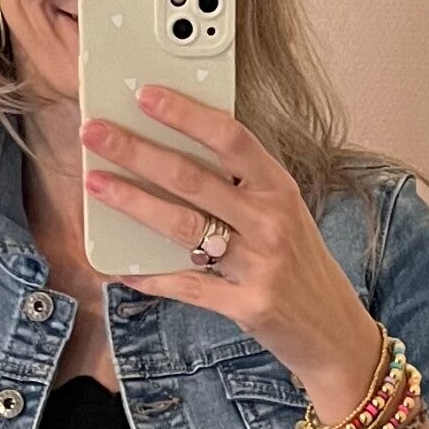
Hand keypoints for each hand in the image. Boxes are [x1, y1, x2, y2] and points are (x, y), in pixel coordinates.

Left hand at [81, 84, 381, 418]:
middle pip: (193, 178)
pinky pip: (186, 286)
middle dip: (136, 152)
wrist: (334, 332)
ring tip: (96, 184)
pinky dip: (149, 275)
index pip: (230, 138)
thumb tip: (173, 158)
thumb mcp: (283, 216)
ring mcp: (259, 265)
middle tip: (94, 133)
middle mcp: (271, 222)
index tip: (145, 96)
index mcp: (279, 189)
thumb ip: (240, 188)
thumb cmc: (300, 267)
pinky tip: (120, 265)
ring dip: (132, 202)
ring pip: (182, 227)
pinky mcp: (246, 305)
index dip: (186, 114)